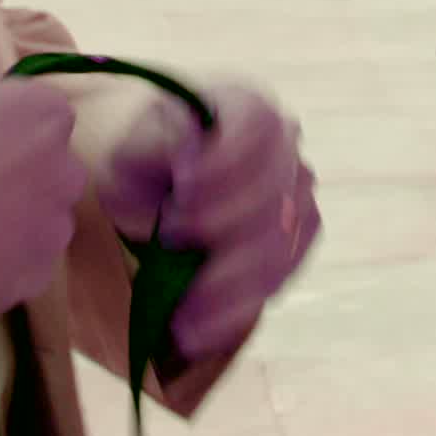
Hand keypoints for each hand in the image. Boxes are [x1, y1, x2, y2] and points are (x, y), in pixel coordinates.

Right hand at [0, 39, 85, 316]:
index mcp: (48, 115)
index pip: (41, 117)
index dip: (4, 129)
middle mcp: (65, 170)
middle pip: (49, 172)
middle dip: (18, 178)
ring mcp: (51, 229)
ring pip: (39, 224)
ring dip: (11, 224)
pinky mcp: (32, 277)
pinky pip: (20, 269)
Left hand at [96, 77, 319, 362]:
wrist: (163, 187)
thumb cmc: (148, 160)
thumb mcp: (135, 147)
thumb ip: (155, 148)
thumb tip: (187, 161)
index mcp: (248, 107)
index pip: (256, 131)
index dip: (225, 166)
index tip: (181, 193)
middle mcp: (286, 148)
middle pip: (273, 198)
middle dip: (221, 231)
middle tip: (168, 246)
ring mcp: (299, 196)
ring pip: (277, 249)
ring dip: (226, 286)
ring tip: (178, 311)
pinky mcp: (297, 243)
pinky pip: (276, 281)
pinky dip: (234, 310)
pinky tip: (193, 329)